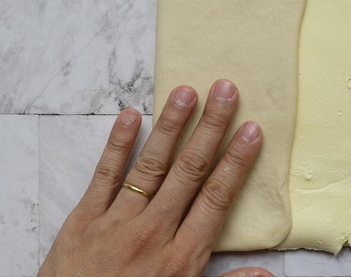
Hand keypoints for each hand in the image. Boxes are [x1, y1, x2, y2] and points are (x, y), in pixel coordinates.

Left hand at [38, 80, 271, 276]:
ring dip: (170, 127)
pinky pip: (104, 176)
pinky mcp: (83, 220)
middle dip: (210, 128)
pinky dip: (117, 145)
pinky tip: (130, 116)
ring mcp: (115, 223)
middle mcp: (152, 234)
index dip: (236, 161)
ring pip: (150, 166)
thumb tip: (267, 274)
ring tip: (186, 92)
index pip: (216, 198)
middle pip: (188, 172)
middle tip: (224, 91)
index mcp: (181, 257)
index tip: (251, 130)